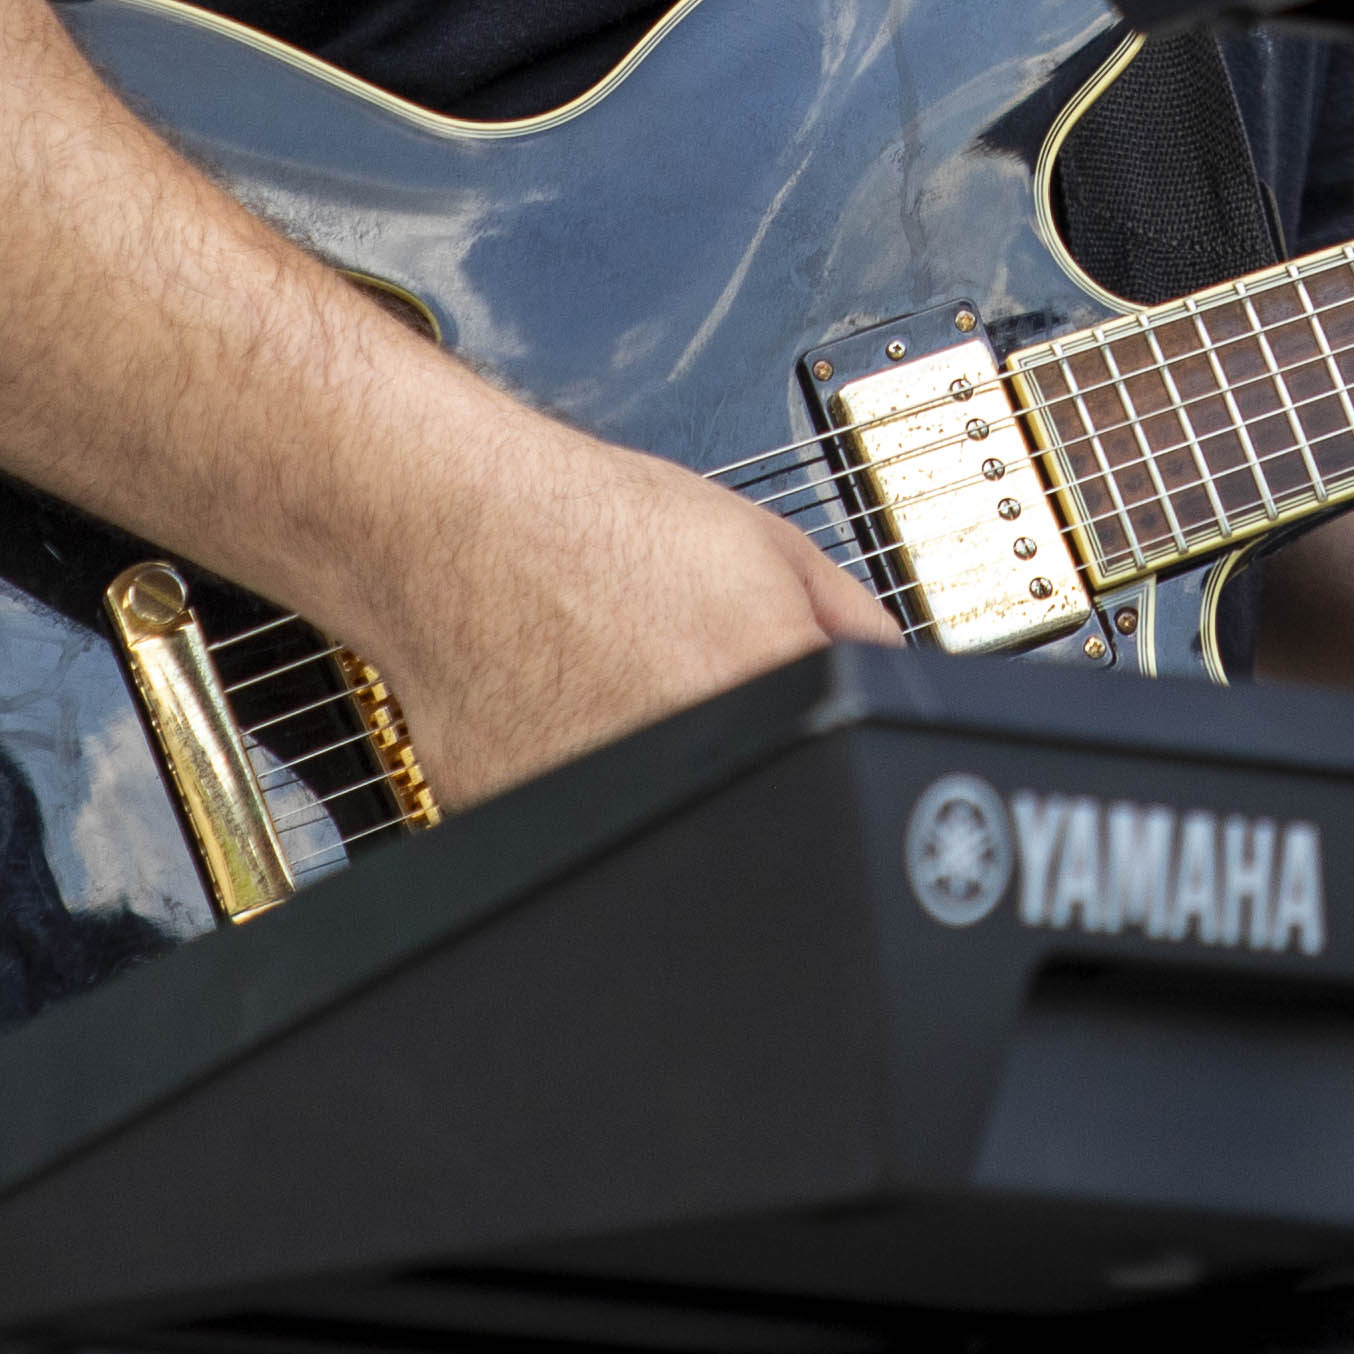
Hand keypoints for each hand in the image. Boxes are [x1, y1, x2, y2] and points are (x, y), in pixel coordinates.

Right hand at [343, 408, 903, 814]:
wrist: (455, 526)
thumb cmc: (598, 525)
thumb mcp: (771, 547)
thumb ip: (855, 625)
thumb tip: (898, 680)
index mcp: (772, 690)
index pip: (853, 761)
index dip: (831, 736)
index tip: (795, 710)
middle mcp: (693, 760)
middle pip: (766, 798)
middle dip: (750, 749)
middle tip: (689, 676)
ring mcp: (609, 804)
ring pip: (679, 821)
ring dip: (671, 775)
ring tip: (623, 687)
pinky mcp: (534, 829)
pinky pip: (592, 829)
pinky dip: (592, 787)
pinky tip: (569, 714)